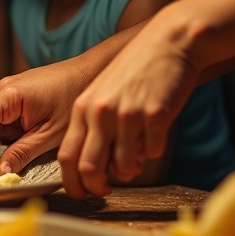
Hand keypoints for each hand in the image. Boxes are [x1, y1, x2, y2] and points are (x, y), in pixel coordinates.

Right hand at [0, 61, 89, 173]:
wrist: (92, 72)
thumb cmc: (76, 98)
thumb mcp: (51, 134)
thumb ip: (23, 153)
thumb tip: (1, 172)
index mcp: (9, 96)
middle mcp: (4, 91)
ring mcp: (10, 93)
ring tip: (1, 167)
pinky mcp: (18, 98)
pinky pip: (6, 122)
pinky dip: (10, 138)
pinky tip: (20, 150)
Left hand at [60, 19, 198, 198]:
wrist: (168, 43)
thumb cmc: (134, 71)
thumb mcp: (102, 94)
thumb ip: (95, 126)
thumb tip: (97, 167)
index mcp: (83, 108)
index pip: (66, 155)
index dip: (72, 181)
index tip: (81, 192)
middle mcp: (101, 112)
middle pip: (89, 167)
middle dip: (96, 186)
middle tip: (105, 190)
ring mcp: (128, 114)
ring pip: (123, 166)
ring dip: (130, 171)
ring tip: (136, 158)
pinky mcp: (155, 115)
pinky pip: (152, 152)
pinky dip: (152, 152)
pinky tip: (153, 137)